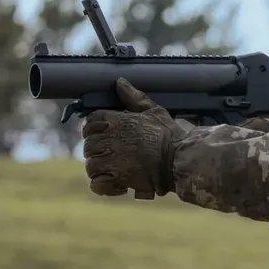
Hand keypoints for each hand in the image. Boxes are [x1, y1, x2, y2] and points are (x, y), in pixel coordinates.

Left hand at [81, 78, 185, 198]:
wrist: (180, 159)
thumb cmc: (169, 135)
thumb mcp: (154, 111)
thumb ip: (134, 97)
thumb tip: (120, 82)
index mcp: (118, 121)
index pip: (91, 121)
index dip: (92, 128)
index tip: (99, 134)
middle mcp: (112, 139)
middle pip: (88, 144)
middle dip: (96, 150)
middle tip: (109, 154)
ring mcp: (114, 160)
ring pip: (91, 165)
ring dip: (99, 168)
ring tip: (112, 169)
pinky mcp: (118, 178)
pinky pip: (97, 184)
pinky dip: (103, 186)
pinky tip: (114, 183)